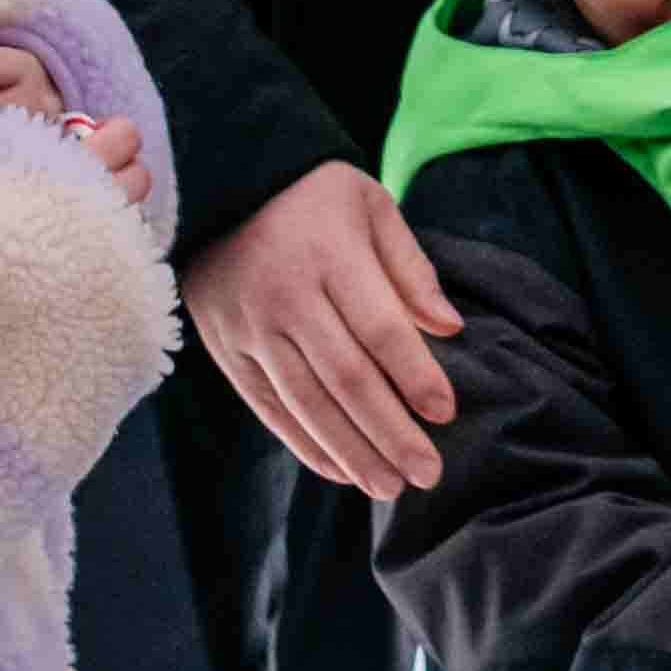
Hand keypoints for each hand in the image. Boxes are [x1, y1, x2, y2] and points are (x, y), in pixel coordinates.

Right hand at [190, 161, 464, 492]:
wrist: (221, 184)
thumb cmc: (312, 196)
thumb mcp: (371, 205)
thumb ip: (410, 267)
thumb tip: (449, 328)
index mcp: (329, 253)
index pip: (379, 328)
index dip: (415, 375)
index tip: (446, 412)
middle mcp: (285, 295)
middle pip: (346, 378)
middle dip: (391, 433)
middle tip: (428, 473)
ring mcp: (249, 327)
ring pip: (306, 403)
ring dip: (351, 452)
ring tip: (389, 486)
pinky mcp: (226, 349)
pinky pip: (268, 408)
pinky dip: (305, 445)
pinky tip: (340, 471)